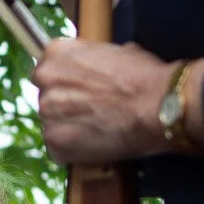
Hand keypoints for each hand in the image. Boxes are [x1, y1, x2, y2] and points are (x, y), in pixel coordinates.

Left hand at [34, 38, 173, 162]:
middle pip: (47, 97)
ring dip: (69, 130)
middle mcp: (45, 78)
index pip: (48, 71)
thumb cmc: (144, 77)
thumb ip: (93, 60)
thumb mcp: (116, 51)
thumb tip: (95, 69)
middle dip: (65, 107)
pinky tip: (95, 146)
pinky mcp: (55, 141)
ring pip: (52, 124)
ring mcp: (47, 111)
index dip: (67, 84)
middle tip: (91, 113)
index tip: (80, 93)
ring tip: (98, 131)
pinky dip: (74, 152)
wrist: (158, 105)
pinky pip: (58, 150)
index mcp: (56, 52)